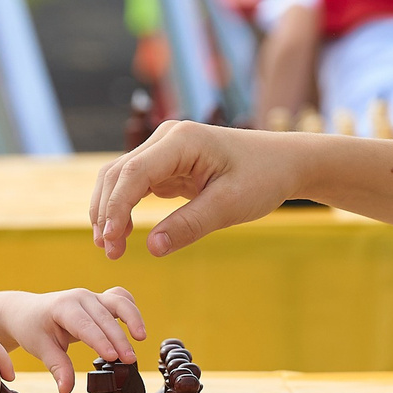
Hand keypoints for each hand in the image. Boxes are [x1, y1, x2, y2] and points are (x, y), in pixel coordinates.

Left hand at [0, 287, 146, 392]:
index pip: (85, 325)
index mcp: (63, 308)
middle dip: (119, 339)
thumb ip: (58, 368)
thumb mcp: (41, 349)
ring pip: (119, 302)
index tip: (113, 358)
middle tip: (129, 360)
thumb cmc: (34, 329)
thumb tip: (66, 390)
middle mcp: (80, 298)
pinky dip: (131, 309)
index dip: (100, 341)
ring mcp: (92, 296)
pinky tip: (137, 326)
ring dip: (133, 319)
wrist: (28, 312)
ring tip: (141, 338)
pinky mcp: (100, 299)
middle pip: (105, 317)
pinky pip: (121, 298)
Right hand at [91, 121, 296, 259]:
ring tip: (111, 248)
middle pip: (118, 173)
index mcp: (182, 140)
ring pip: (120, 178)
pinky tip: (123, 233)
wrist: (285, 163)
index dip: (116, 207)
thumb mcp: (230, 206)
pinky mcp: (167, 163)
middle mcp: (167, 138)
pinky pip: (135, 184)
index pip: (134, 173)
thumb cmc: (263, 178)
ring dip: (110, 210)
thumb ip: (190, 226)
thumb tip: (152, 248)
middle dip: (107, 212)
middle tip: (109, 253)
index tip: (111, 241)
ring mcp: (165, 149)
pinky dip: (124, 207)